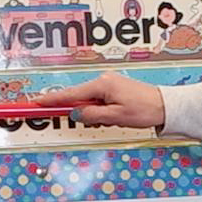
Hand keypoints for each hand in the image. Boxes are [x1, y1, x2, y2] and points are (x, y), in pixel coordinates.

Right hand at [30, 74, 167, 131]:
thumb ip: (92, 116)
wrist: (165, 105)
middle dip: (80, 112)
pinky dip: (99, 110)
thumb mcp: (116, 117)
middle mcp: (103, 80)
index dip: (52, 100)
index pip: (70, 94)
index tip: (36, 102)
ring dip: (93, 113)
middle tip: (94, 121)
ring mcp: (108, 82)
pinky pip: (98, 99)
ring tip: (112, 120)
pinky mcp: (114, 87)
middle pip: (78, 97)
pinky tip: (111, 117)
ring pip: (89, 100)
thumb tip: (75, 114)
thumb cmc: (144, 110)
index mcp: (101, 85)